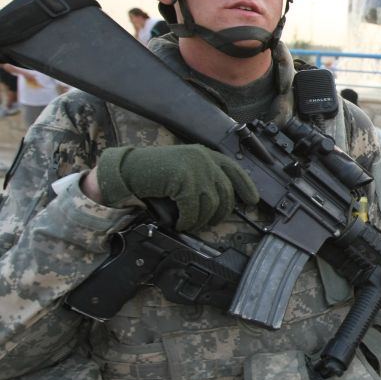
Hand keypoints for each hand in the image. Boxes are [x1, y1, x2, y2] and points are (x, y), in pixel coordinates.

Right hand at [96, 144, 258, 230]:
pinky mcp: (184, 181)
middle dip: (219, 213)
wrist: (127, 170)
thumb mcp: (184, 169)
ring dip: (201, 220)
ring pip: (211, 205)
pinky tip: (181, 224)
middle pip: (225, 193)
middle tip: (208, 223)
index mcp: (206, 154)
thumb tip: (221, 201)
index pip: (234, 170)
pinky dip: (188, 221)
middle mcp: (204, 159)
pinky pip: (194, 210)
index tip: (253, 200)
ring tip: (191, 225)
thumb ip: (203, 177)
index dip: (246, 186)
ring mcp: (195, 169)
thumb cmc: (153, 172)